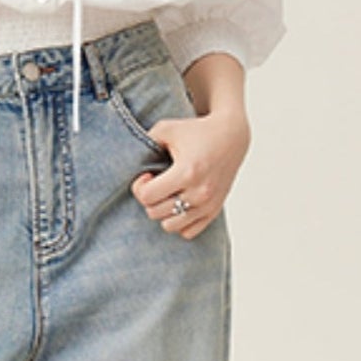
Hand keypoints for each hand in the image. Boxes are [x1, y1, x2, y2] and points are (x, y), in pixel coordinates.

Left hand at [131, 108, 249, 240]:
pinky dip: (179, 221)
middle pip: (155, 213)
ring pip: (170, 226)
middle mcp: (199, 192)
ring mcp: (208, 205)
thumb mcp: (167, 128)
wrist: (231, 137)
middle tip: (156, 183)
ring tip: (167, 195)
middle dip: (150, 199)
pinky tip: (180, 203)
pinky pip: (188, 232)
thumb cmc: (197, 131)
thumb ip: (146, 141)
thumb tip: (129, 160)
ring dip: (163, 212)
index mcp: (187, 172)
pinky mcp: (214, 211)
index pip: (147, 197)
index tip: (147, 175)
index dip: (140, 187)